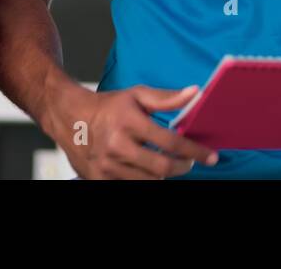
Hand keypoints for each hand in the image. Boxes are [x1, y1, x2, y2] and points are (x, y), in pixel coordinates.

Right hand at [52, 83, 218, 178]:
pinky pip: (131, 186)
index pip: (170, 142)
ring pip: (149, 181)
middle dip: (183, 167)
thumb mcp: (137, 95)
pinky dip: (145, 180)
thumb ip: (167, 98)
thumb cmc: (108, 106)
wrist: (69, 118)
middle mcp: (117, 145)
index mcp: (129, 122)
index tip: (211, 156)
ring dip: (164, 174)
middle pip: (162, 167)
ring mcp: (107, 166)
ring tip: (169, 164)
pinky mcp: (99, 179)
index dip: (195, 151)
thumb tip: (195, 93)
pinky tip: (149, 170)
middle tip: (189, 162)